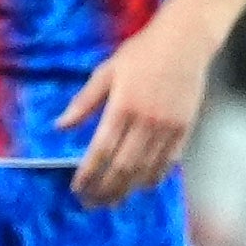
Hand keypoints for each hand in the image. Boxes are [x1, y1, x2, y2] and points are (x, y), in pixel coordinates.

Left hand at [56, 5, 221, 207]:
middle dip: (105, 189)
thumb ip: (84, 101)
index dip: (88, 173)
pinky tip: (141, 186)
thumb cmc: (141, 53)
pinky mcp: (185, 128)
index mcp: (122, 106)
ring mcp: (168, 126)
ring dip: (127, 189)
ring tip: (113, 202)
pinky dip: (154, 177)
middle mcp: (146, 121)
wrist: (185, 41)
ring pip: (146, 169)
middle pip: (123, 166)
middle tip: (91, 204)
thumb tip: (60, 126)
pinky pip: (169, 162)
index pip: (101, 150)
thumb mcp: (106, 71)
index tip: (77, 188)